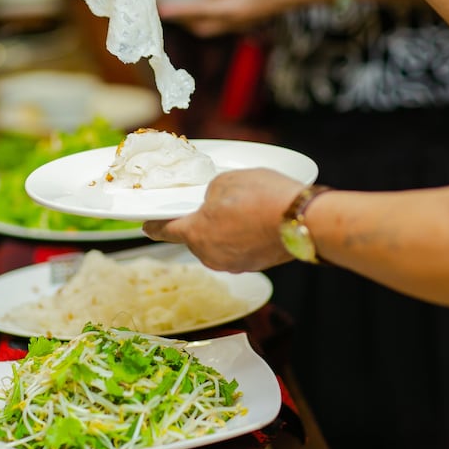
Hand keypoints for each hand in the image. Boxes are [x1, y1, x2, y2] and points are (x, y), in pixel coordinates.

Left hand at [143, 168, 304, 271]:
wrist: (302, 220)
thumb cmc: (261, 197)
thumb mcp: (225, 181)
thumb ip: (209, 194)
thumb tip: (213, 204)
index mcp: (195, 234)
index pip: (165, 231)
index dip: (154, 226)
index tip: (146, 226)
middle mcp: (210, 256)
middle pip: (194, 238)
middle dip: (199, 224)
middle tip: (212, 207)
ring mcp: (233, 265)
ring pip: (218, 245)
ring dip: (222, 231)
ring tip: (241, 211)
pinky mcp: (255, 266)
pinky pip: (238, 250)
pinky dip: (241, 238)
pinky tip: (255, 223)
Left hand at [157, 0, 302, 36]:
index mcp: (233, 10)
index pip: (198, 11)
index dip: (179, 9)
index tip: (162, 8)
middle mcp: (235, 21)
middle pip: (200, 26)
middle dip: (182, 19)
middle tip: (166, 9)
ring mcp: (241, 23)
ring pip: (209, 27)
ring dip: (193, 20)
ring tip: (180, 9)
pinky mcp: (246, 20)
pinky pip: (220, 23)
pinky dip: (207, 17)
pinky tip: (205, 5)